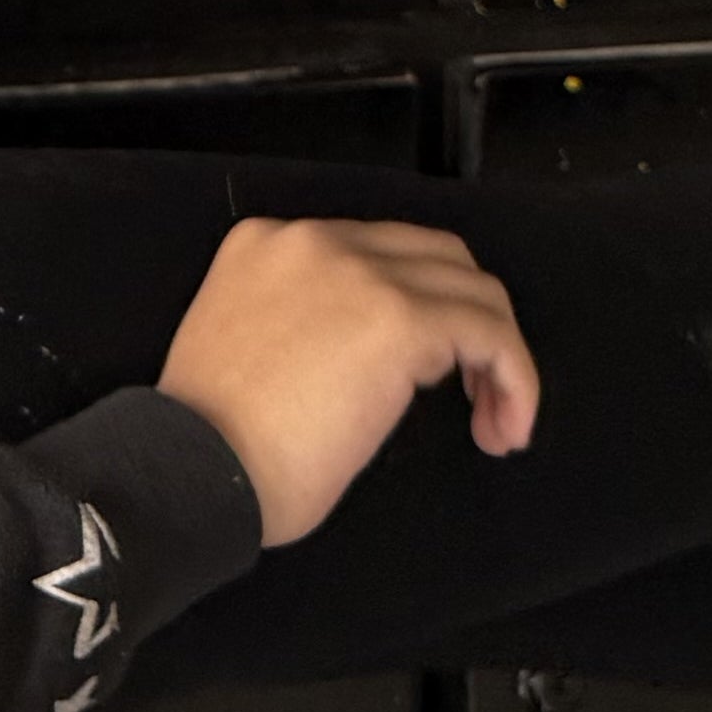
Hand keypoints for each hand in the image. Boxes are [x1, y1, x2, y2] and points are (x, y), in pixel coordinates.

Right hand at [156, 213, 538, 546]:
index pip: (376, 254)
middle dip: (471, 321)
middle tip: (475, 393)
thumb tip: (372, 358)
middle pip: (436, 255)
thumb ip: (306, 324)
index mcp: (266, 245)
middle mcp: (313, 241)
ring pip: (474, 290)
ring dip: (501, 355)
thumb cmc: (214, 443)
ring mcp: (358, 273)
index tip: (427, 374)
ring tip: (497, 420)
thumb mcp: (250, 348)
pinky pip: (491, 334)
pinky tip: (506, 427)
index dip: (418, 310)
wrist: (195, 470)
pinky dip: (516, 380)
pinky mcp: (398, 317)